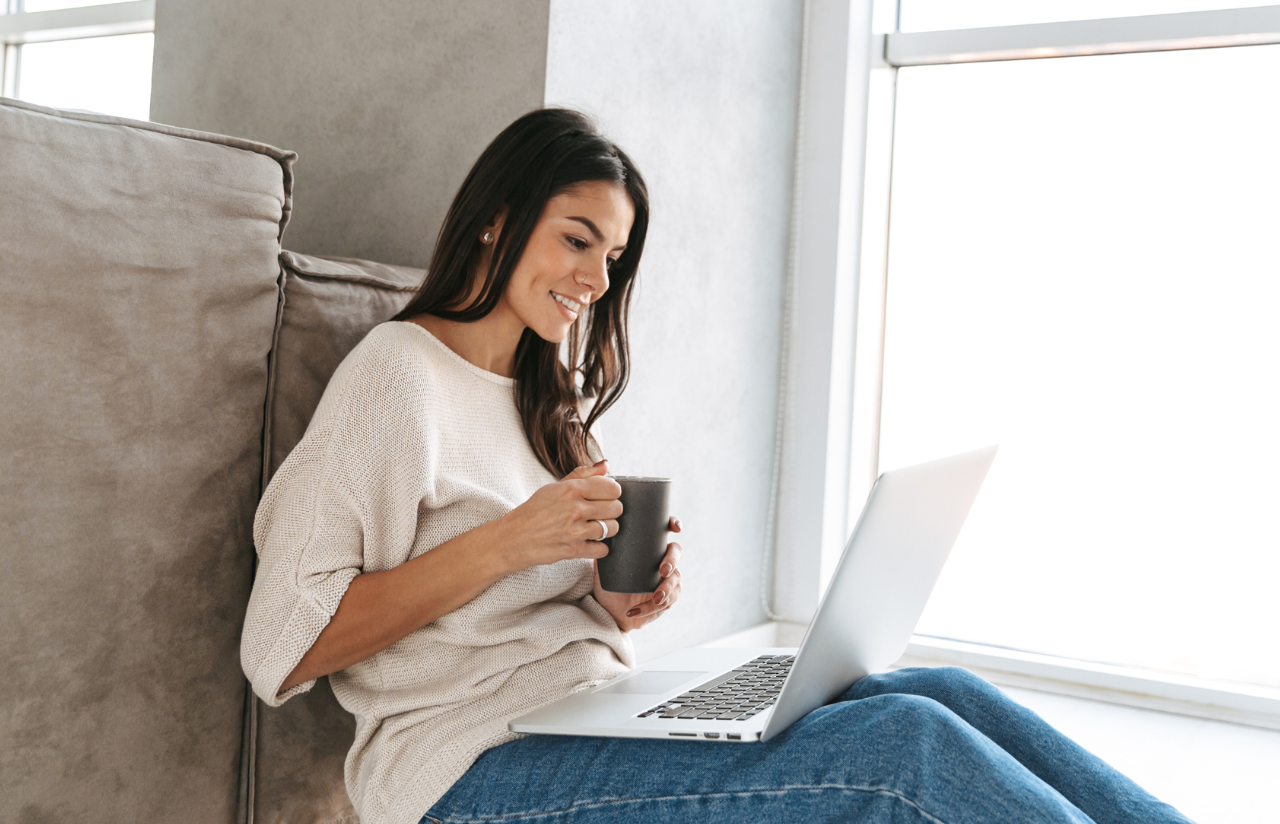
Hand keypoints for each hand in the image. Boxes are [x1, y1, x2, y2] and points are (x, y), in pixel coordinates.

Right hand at [494, 460, 621, 572]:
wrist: (513, 538)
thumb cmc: (533, 511)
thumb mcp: (554, 487)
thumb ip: (582, 475)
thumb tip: (605, 465)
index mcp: (571, 489)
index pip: (612, 488)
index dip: (612, 492)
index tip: (605, 496)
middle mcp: (575, 509)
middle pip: (616, 508)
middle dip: (611, 510)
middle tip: (600, 513)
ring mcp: (575, 531)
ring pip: (613, 529)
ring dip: (607, 529)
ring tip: (595, 527)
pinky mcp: (573, 551)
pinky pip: (603, 549)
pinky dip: (599, 548)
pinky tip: (589, 542)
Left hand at [594, 517, 682, 632]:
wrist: (610, 611)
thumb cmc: (610, 586)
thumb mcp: (604, 567)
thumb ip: (602, 552)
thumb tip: (597, 534)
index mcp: (649, 549)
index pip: (665, 532)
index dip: (674, 525)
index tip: (676, 528)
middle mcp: (662, 561)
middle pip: (677, 553)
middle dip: (672, 561)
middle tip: (662, 570)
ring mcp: (667, 580)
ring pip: (675, 580)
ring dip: (666, 589)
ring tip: (655, 598)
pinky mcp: (667, 599)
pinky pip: (667, 602)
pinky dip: (650, 607)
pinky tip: (636, 611)